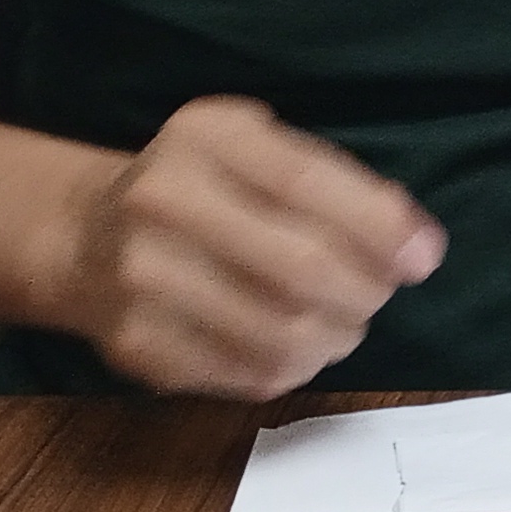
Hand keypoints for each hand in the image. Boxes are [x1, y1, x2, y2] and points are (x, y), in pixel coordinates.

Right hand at [45, 96, 446, 398]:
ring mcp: (141, 278)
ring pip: (283, 334)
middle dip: (365, 290)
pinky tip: (297, 344)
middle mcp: (162, 200)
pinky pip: (251, 374)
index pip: (306, 183)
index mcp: (204, 137)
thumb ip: (335, 183)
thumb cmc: (204, 187)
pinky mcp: (138, 346)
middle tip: (378, 293)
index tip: (424, 259)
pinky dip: (296, 365)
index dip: (379, 226)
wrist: (86, 236)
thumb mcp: (258, 149)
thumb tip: (417, 248)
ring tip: (340, 321)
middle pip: (301, 268)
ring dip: (337, 336)